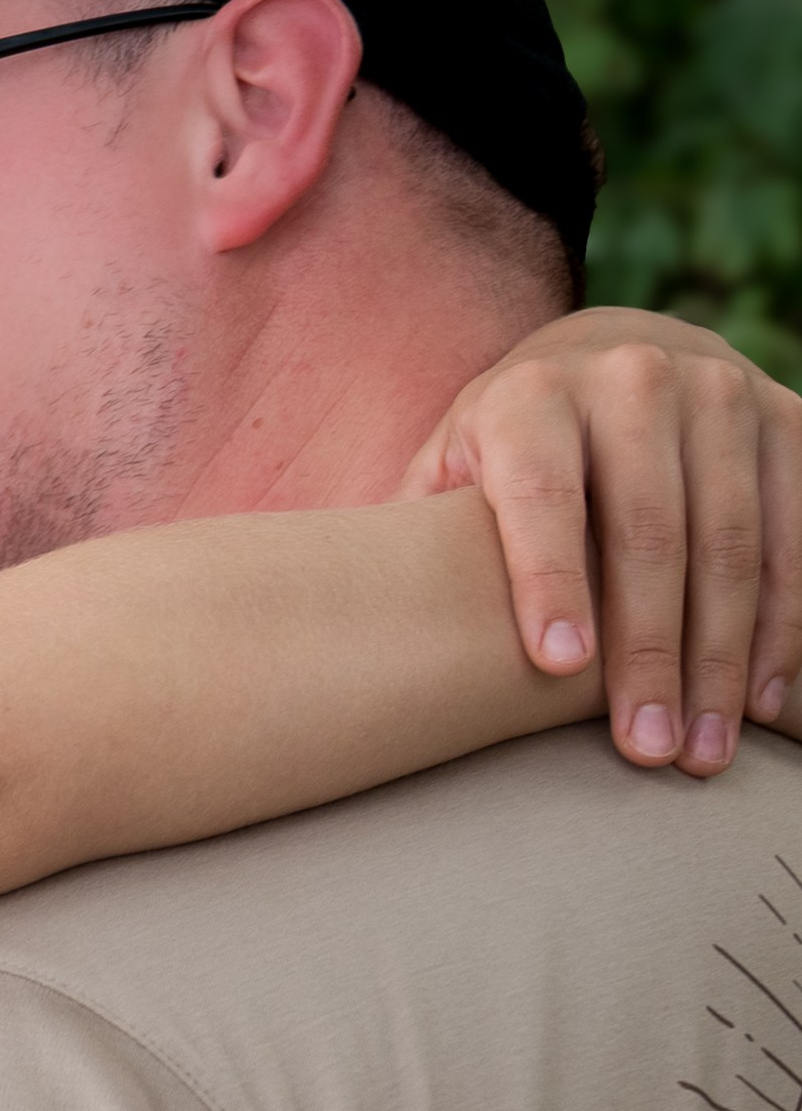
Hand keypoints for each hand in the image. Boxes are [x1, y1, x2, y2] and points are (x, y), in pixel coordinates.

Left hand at [404, 309, 801, 773]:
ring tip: (706, 749)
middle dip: (651, 652)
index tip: (558, 666)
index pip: (543, 492)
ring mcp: (719, 391)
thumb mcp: (452, 476)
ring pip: (732, 540)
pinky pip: (794, 530)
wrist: (605, 359)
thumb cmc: (508, 454)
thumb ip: (421, 542)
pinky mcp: (784, 416)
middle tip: (646, 751)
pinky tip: (765, 700)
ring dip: (724, 655)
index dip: (551, 577)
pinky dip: (784, 621)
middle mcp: (630, 379)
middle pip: (648, 531)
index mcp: (530, 397)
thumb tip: (352, 643)